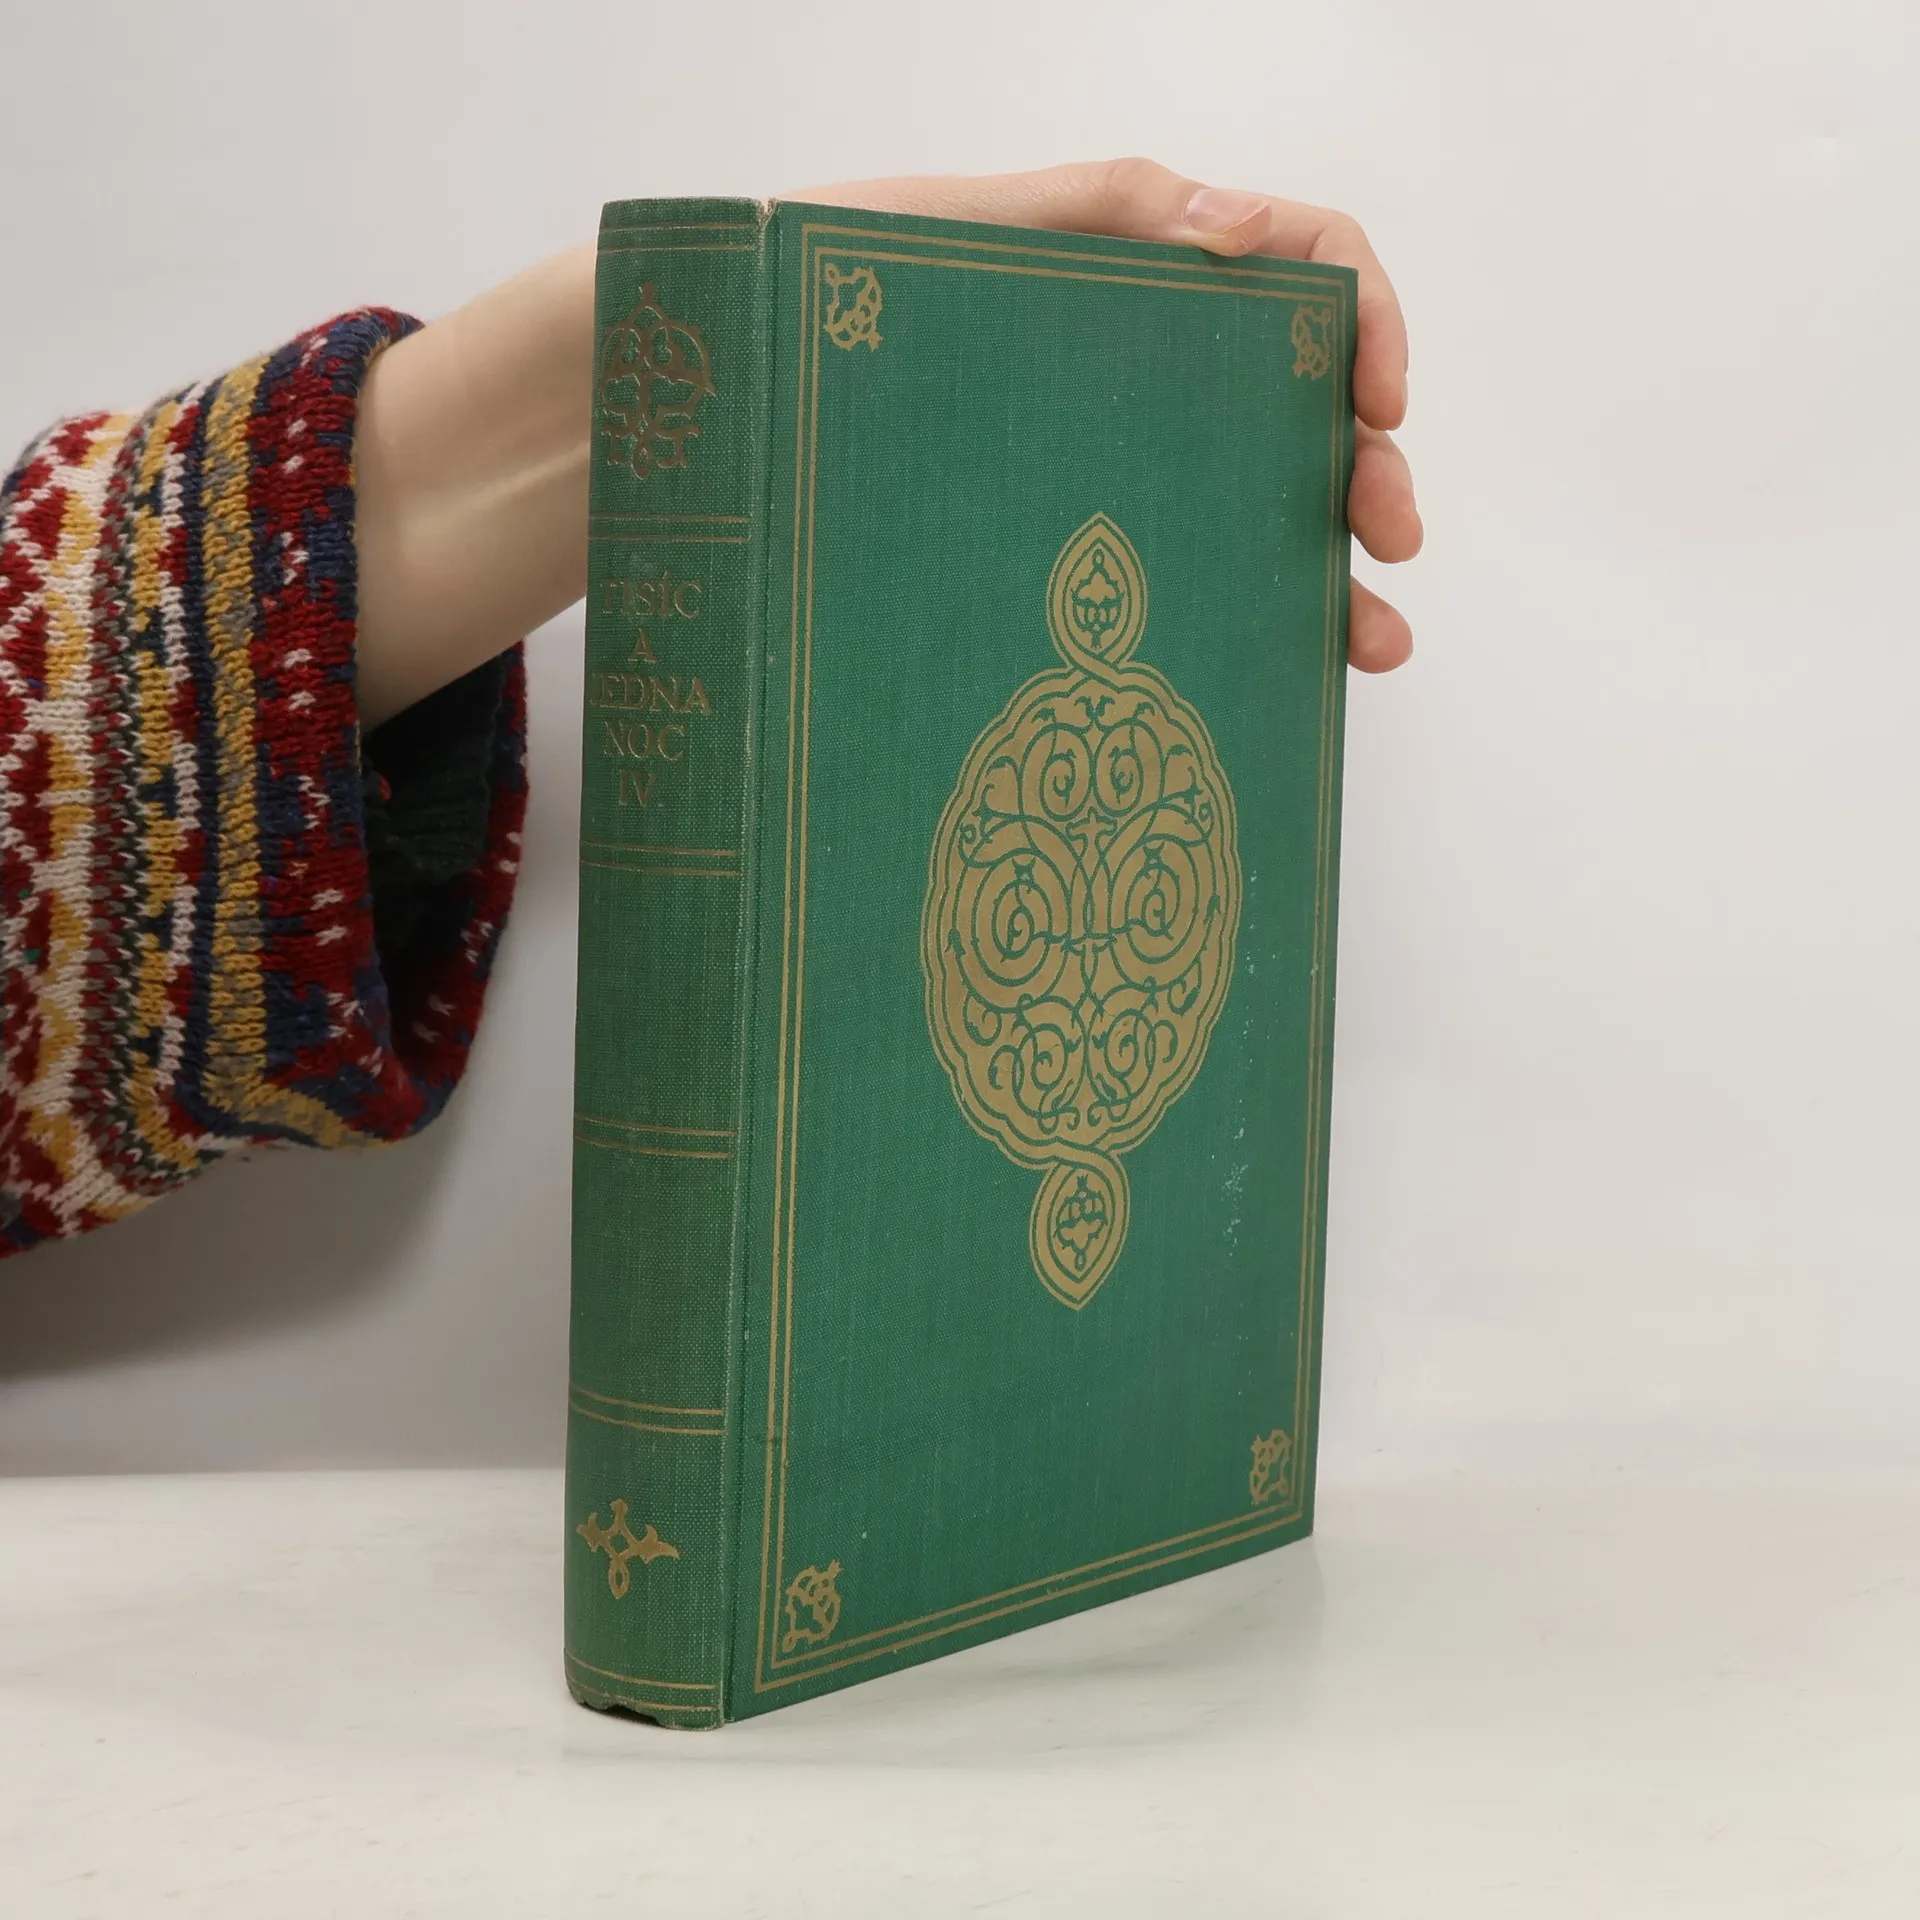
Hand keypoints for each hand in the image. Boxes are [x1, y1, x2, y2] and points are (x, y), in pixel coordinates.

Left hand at [795, 159, 1419, 672]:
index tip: (1378, 394)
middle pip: (1309, 404)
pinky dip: (1267, 616)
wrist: (733, 399)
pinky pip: (1198, 574)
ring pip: (1269, 506)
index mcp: (1145, 273)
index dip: (1367, 316)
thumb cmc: (826, 299)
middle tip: (1390, 534)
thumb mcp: (957, 231)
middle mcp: (1152, 372)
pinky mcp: (1084, 540)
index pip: (1304, 265)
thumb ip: (1102, 207)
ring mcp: (1123, 462)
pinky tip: (1303, 661)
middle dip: (1372, 467)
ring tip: (1374, 637)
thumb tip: (1238, 222)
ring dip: (1342, 566)